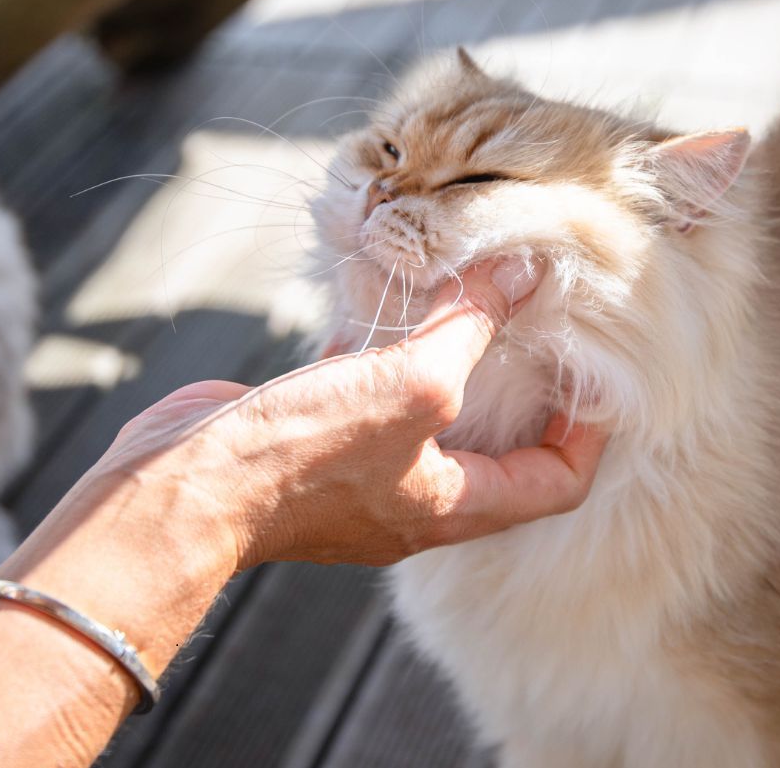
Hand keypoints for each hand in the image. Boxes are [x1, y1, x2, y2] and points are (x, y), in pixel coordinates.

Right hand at [84, 259, 607, 569]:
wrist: (184, 488)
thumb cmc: (303, 456)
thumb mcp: (411, 384)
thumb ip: (470, 328)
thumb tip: (520, 273)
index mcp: (456, 507)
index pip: (555, 483)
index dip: (588, 433)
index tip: (596, 377)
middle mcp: (417, 497)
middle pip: (497, 446)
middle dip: (520, 386)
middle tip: (539, 323)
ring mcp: (364, 471)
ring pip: (430, 411)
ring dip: (451, 357)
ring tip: (473, 297)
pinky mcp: (318, 439)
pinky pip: (371, 392)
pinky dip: (385, 348)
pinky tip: (383, 299)